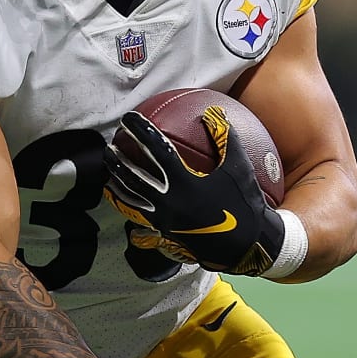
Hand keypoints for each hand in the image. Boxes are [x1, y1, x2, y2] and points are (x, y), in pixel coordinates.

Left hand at [104, 106, 284, 276]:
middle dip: (118, 159)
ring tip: (109, 167)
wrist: (248, 245)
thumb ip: (225, 138)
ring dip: (116, 180)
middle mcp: (169, 201)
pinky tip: (115, 196)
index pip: (156, 150)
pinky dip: (123, 204)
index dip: (140, 131)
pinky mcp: (163, 231)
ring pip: (130, 197)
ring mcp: (163, 218)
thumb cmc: (244, 203)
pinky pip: (136, 216)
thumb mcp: (239, 168)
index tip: (128, 118)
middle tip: (109, 144)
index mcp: (185, 182)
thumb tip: (213, 112)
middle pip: (133, 176)